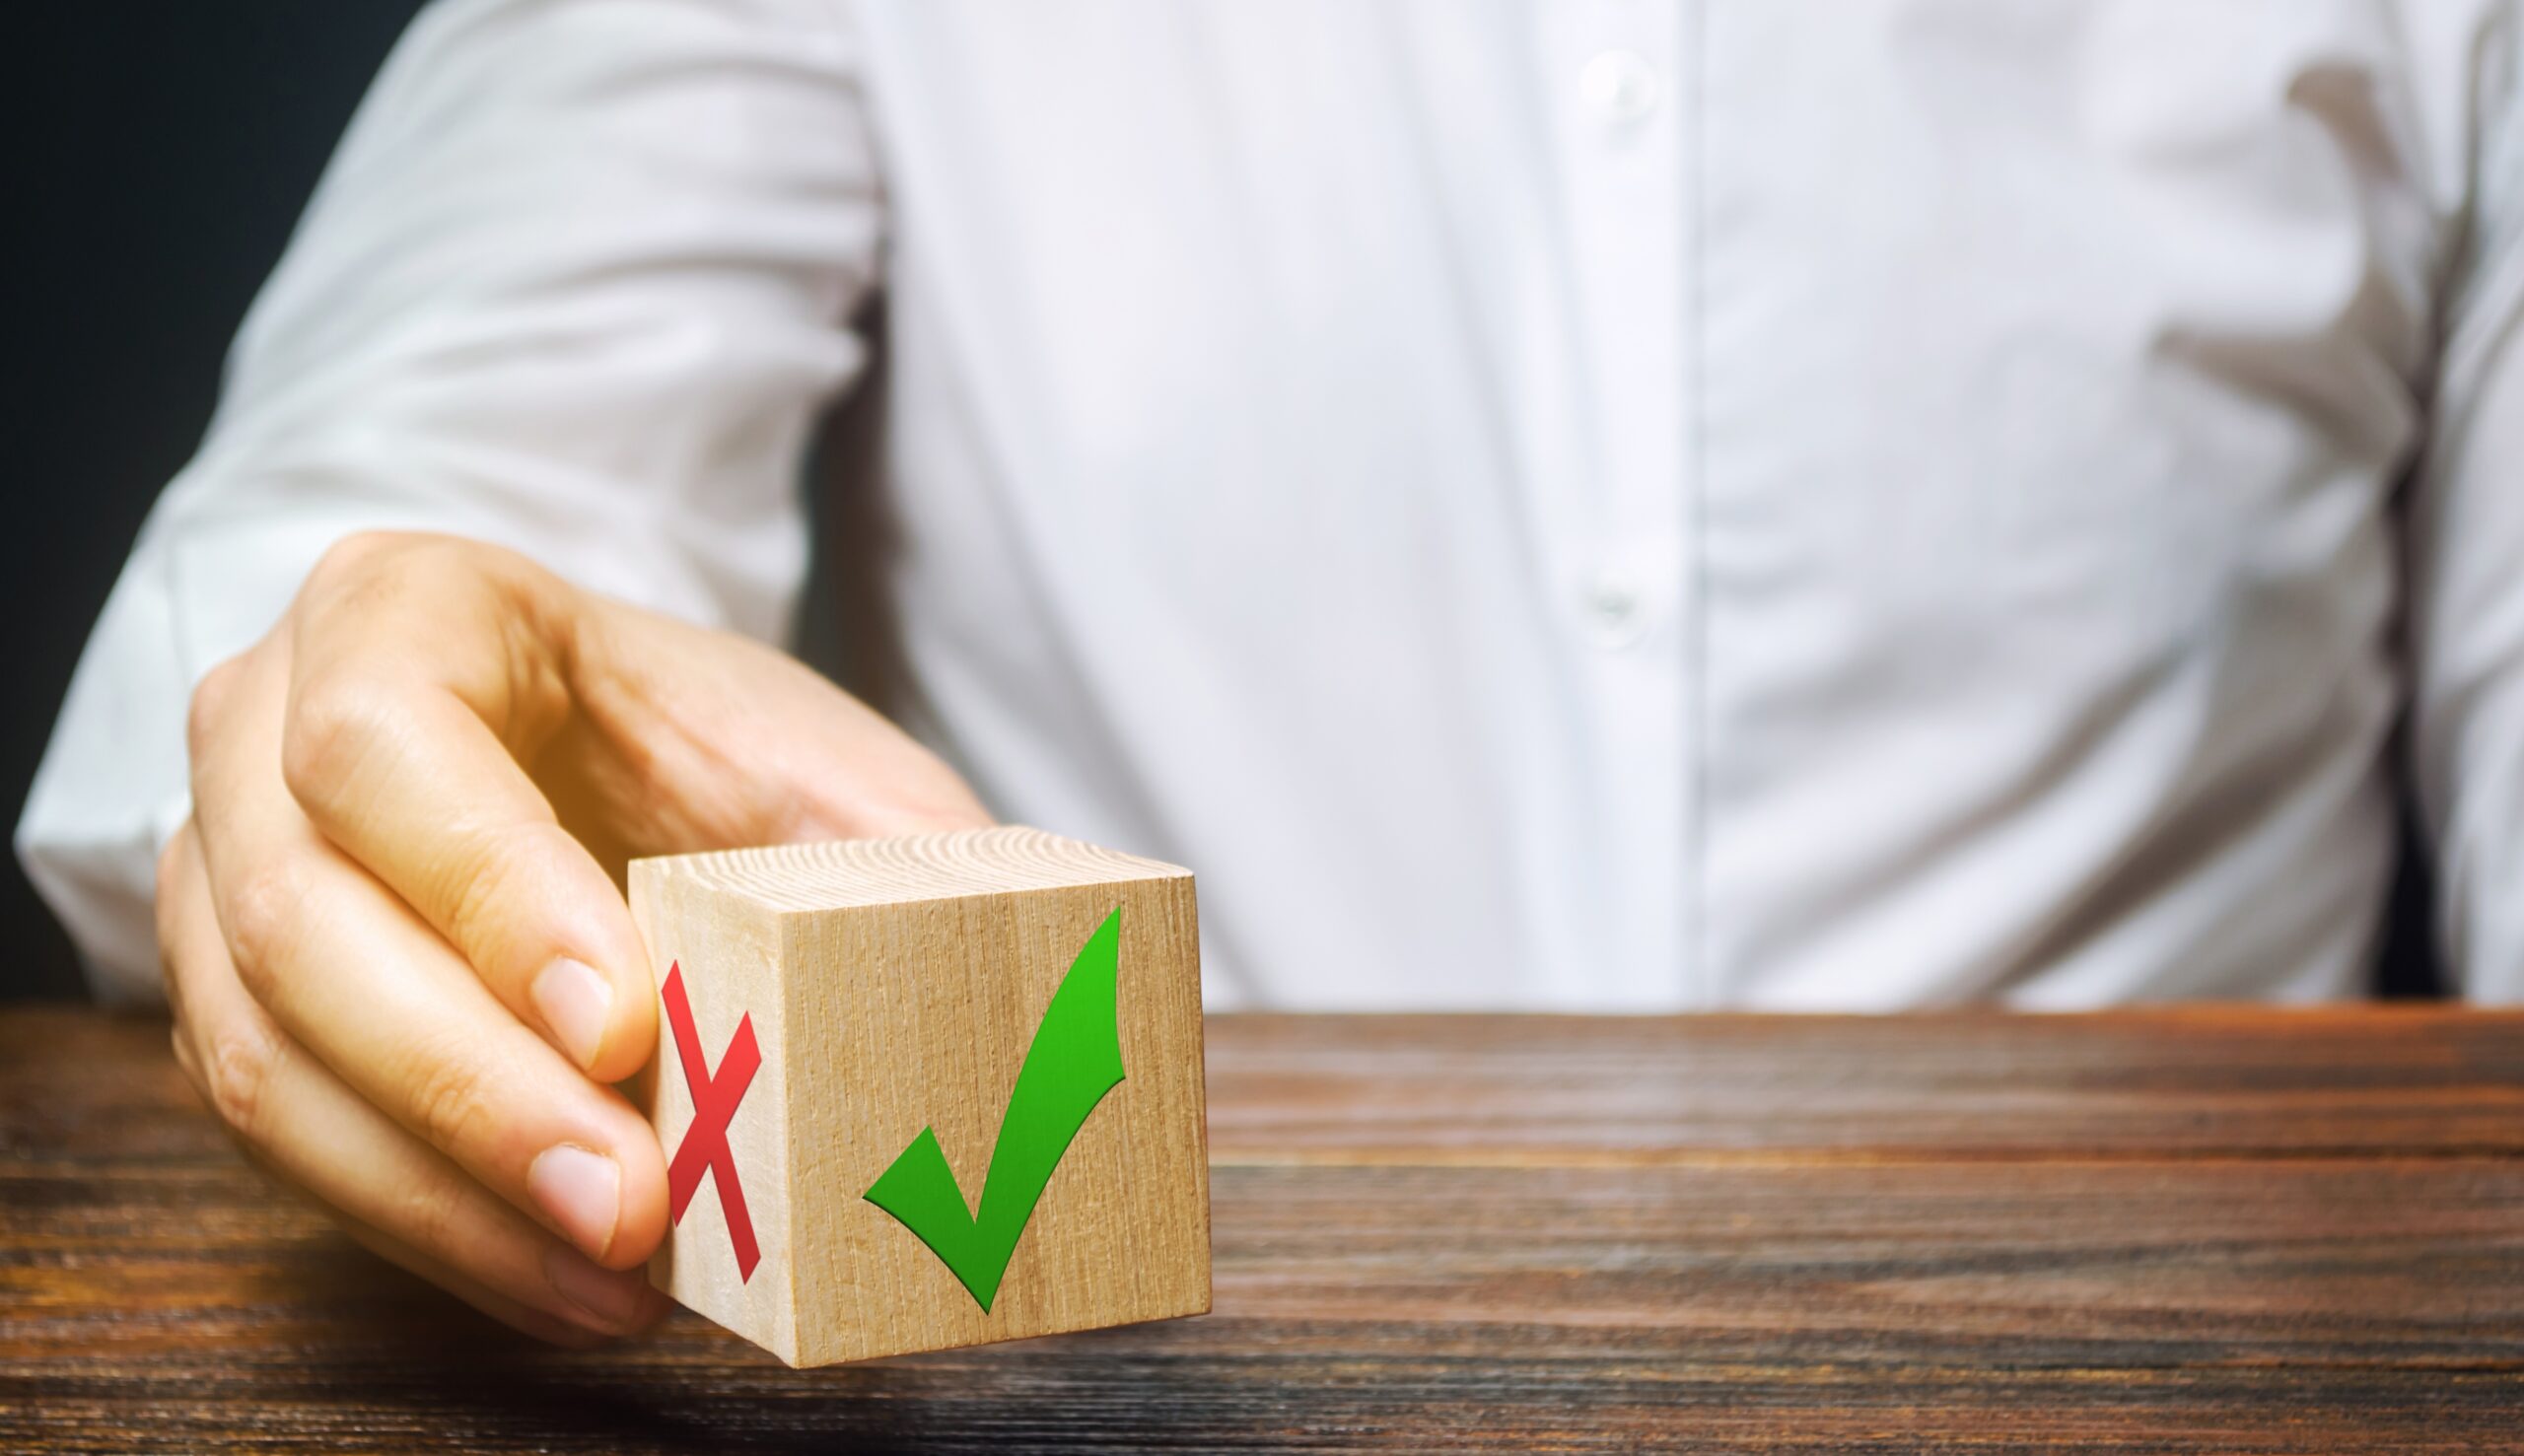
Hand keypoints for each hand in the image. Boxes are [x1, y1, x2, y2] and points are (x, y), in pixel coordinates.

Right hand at [158, 530, 990, 1341]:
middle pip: (302, 917)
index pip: (388, 742)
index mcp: (402, 610)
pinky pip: (284, 1139)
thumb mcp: (815, 755)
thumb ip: (903, 845)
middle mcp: (263, 728)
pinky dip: (427, 1226)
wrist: (581, 743)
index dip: (493, 891)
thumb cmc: (690, 742)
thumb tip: (1067, 977)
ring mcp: (215, 868)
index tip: (627, 1022)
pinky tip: (562, 1283)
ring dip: (443, 1191)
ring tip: (611, 1276)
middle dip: (473, 1088)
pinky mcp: (232, 1003)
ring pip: (265, 1053)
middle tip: (631, 1204)